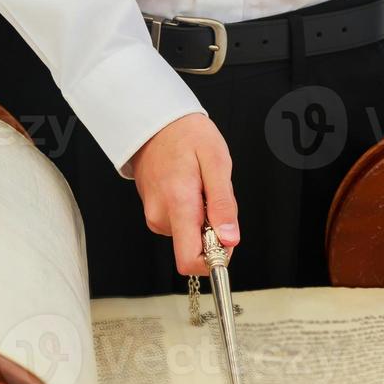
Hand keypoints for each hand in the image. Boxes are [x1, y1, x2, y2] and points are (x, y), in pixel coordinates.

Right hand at [131, 113, 239, 274]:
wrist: (155, 122)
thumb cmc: (187, 136)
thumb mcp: (216, 162)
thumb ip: (223, 204)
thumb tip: (230, 240)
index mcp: (178, 205)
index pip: (189, 260)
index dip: (213, 260)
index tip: (226, 241)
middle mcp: (161, 216)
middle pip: (193, 249)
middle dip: (213, 232)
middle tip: (213, 197)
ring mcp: (154, 216)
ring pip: (189, 236)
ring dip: (203, 219)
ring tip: (200, 187)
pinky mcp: (154, 214)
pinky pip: (180, 225)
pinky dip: (192, 213)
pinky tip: (190, 188)